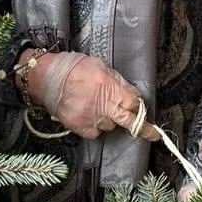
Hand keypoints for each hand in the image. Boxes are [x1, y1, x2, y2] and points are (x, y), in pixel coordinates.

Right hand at [22, 50, 157, 142]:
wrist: (47, 78)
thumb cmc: (74, 68)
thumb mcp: (101, 67)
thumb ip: (118, 82)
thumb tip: (131, 93)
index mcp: (111, 89)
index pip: (134, 102)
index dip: (137, 105)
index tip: (139, 107)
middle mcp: (104, 107)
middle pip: (129, 121)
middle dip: (144, 129)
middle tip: (154, 135)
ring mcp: (93, 119)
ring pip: (110, 125)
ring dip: (109, 119)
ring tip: (96, 107)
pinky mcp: (80, 127)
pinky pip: (95, 132)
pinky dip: (95, 127)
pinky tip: (88, 116)